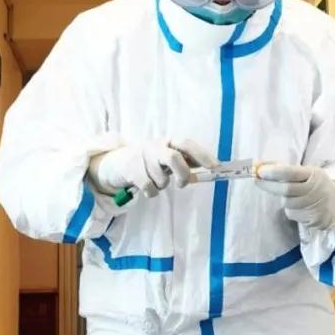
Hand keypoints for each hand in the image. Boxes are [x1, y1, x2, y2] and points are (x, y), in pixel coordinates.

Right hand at [89, 139, 217, 197]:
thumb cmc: (152, 161)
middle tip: (182, 183)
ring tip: (157, 180)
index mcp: (169, 141)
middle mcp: (156, 145)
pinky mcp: (131, 169)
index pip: (187, 144)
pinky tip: (148, 187)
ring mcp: (142, 156)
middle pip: (173, 158)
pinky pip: (149, 187)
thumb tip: (212, 168)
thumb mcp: (169, 157)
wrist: (119, 163)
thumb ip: (187, 161)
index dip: (202, 155)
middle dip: (182, 174)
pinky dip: (152, 192)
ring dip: (162, 185)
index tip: (215, 166)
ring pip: (161, 178)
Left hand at [255, 164, 334, 230]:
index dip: (273, 172)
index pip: (290, 172)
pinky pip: (292, 214)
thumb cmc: (315, 184)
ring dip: (284, 198)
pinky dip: (291, 209)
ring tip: (292, 195)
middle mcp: (315, 190)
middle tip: (257, 180)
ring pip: (287, 203)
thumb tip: (257, 164)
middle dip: (268, 185)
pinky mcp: (313, 220)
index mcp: (314, 174)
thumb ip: (283, 168)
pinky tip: (301, 206)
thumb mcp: (306, 172)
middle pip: (286, 189)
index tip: (259, 170)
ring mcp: (315, 206)